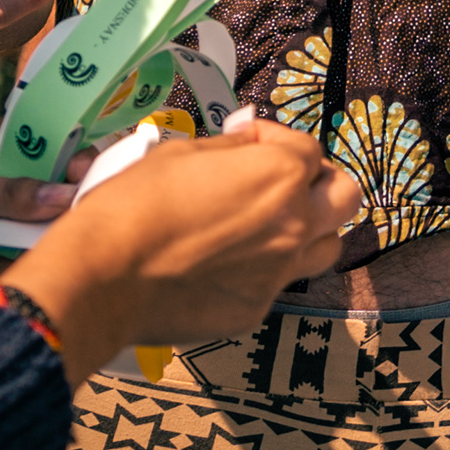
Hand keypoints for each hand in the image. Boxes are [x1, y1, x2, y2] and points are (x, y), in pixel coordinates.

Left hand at [0, 141, 69, 317]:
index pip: (56, 160)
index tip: (92, 179)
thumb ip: (11, 193)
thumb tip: (68, 196)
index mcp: (1, 164)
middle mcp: (5, 203)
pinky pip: (12, 280)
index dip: (79, 167)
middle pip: (55, 212)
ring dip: (13, 250)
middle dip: (55, 220)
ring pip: (36, 249)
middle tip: (49, 226)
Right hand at [7, 119, 360, 378]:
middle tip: (284, 179)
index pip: (307, 148)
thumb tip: (251, 139)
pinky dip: (266, 268)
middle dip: (320, 181)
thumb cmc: (136, 203)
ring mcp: (279, 273)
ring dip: (311, 228)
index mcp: (279, 176)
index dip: (274, 138)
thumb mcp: (182, 152)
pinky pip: (280, 283)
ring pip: (328, 246)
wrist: (105, 277)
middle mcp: (294, 225)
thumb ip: (231, 147)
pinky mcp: (256, 310)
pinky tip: (228, 263)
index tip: (246, 141)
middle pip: (345, 196)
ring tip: (271, 223)